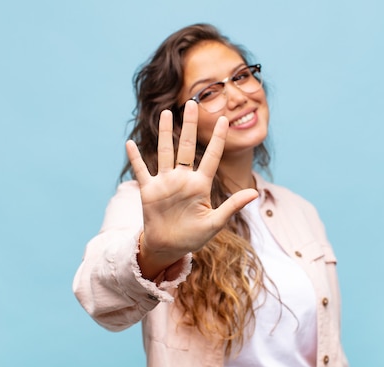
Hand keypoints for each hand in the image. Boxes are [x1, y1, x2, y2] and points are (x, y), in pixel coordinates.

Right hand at [125, 101, 258, 279]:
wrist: (169, 247)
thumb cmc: (194, 237)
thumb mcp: (215, 223)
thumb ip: (232, 206)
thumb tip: (254, 194)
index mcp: (200, 185)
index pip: (211, 157)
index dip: (218, 139)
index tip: (224, 119)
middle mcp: (183, 178)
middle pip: (186, 146)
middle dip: (189, 125)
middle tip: (192, 103)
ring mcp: (165, 182)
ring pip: (165, 151)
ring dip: (164, 133)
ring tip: (165, 113)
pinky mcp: (149, 190)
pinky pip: (141, 170)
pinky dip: (135, 157)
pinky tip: (129, 143)